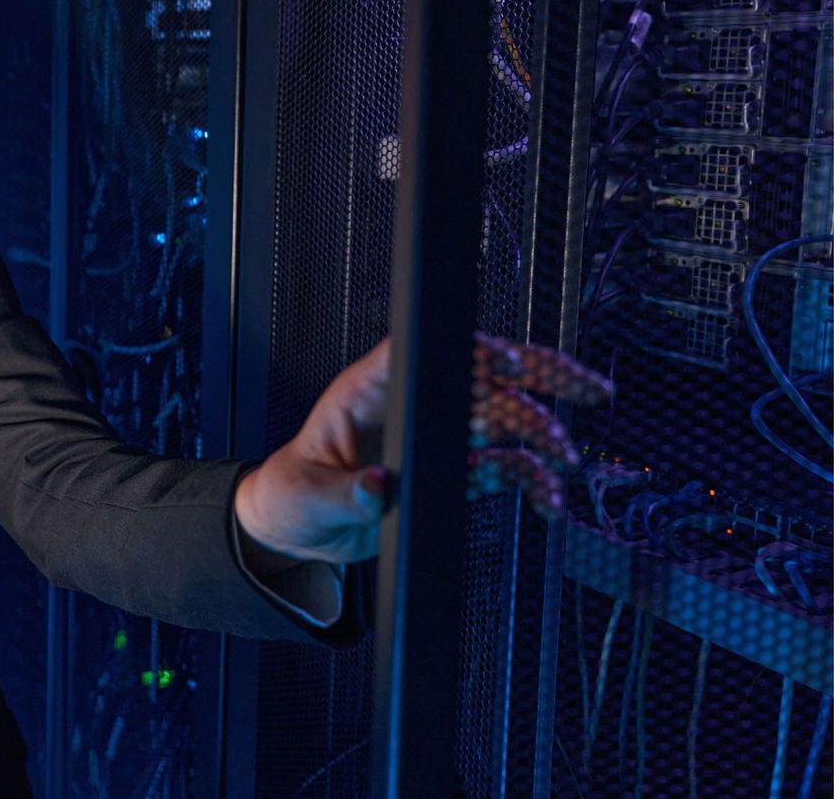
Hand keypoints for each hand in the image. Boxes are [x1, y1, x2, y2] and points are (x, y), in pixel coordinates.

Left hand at [233, 334, 610, 564]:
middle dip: (539, 375)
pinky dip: (530, 481)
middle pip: (480, 376)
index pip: (422, 355)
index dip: (469, 352)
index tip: (506, 365)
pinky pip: (502, 467)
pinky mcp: (452, 472)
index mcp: (369, 393)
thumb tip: (375, 485)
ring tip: (563, 459)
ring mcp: (436, 437)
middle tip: (587, 387)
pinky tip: (548, 500)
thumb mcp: (308, 497)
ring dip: (540, 435)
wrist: (299, 528)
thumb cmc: (292, 493)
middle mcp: (411, 406)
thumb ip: (344, 494)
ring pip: (502, 418)